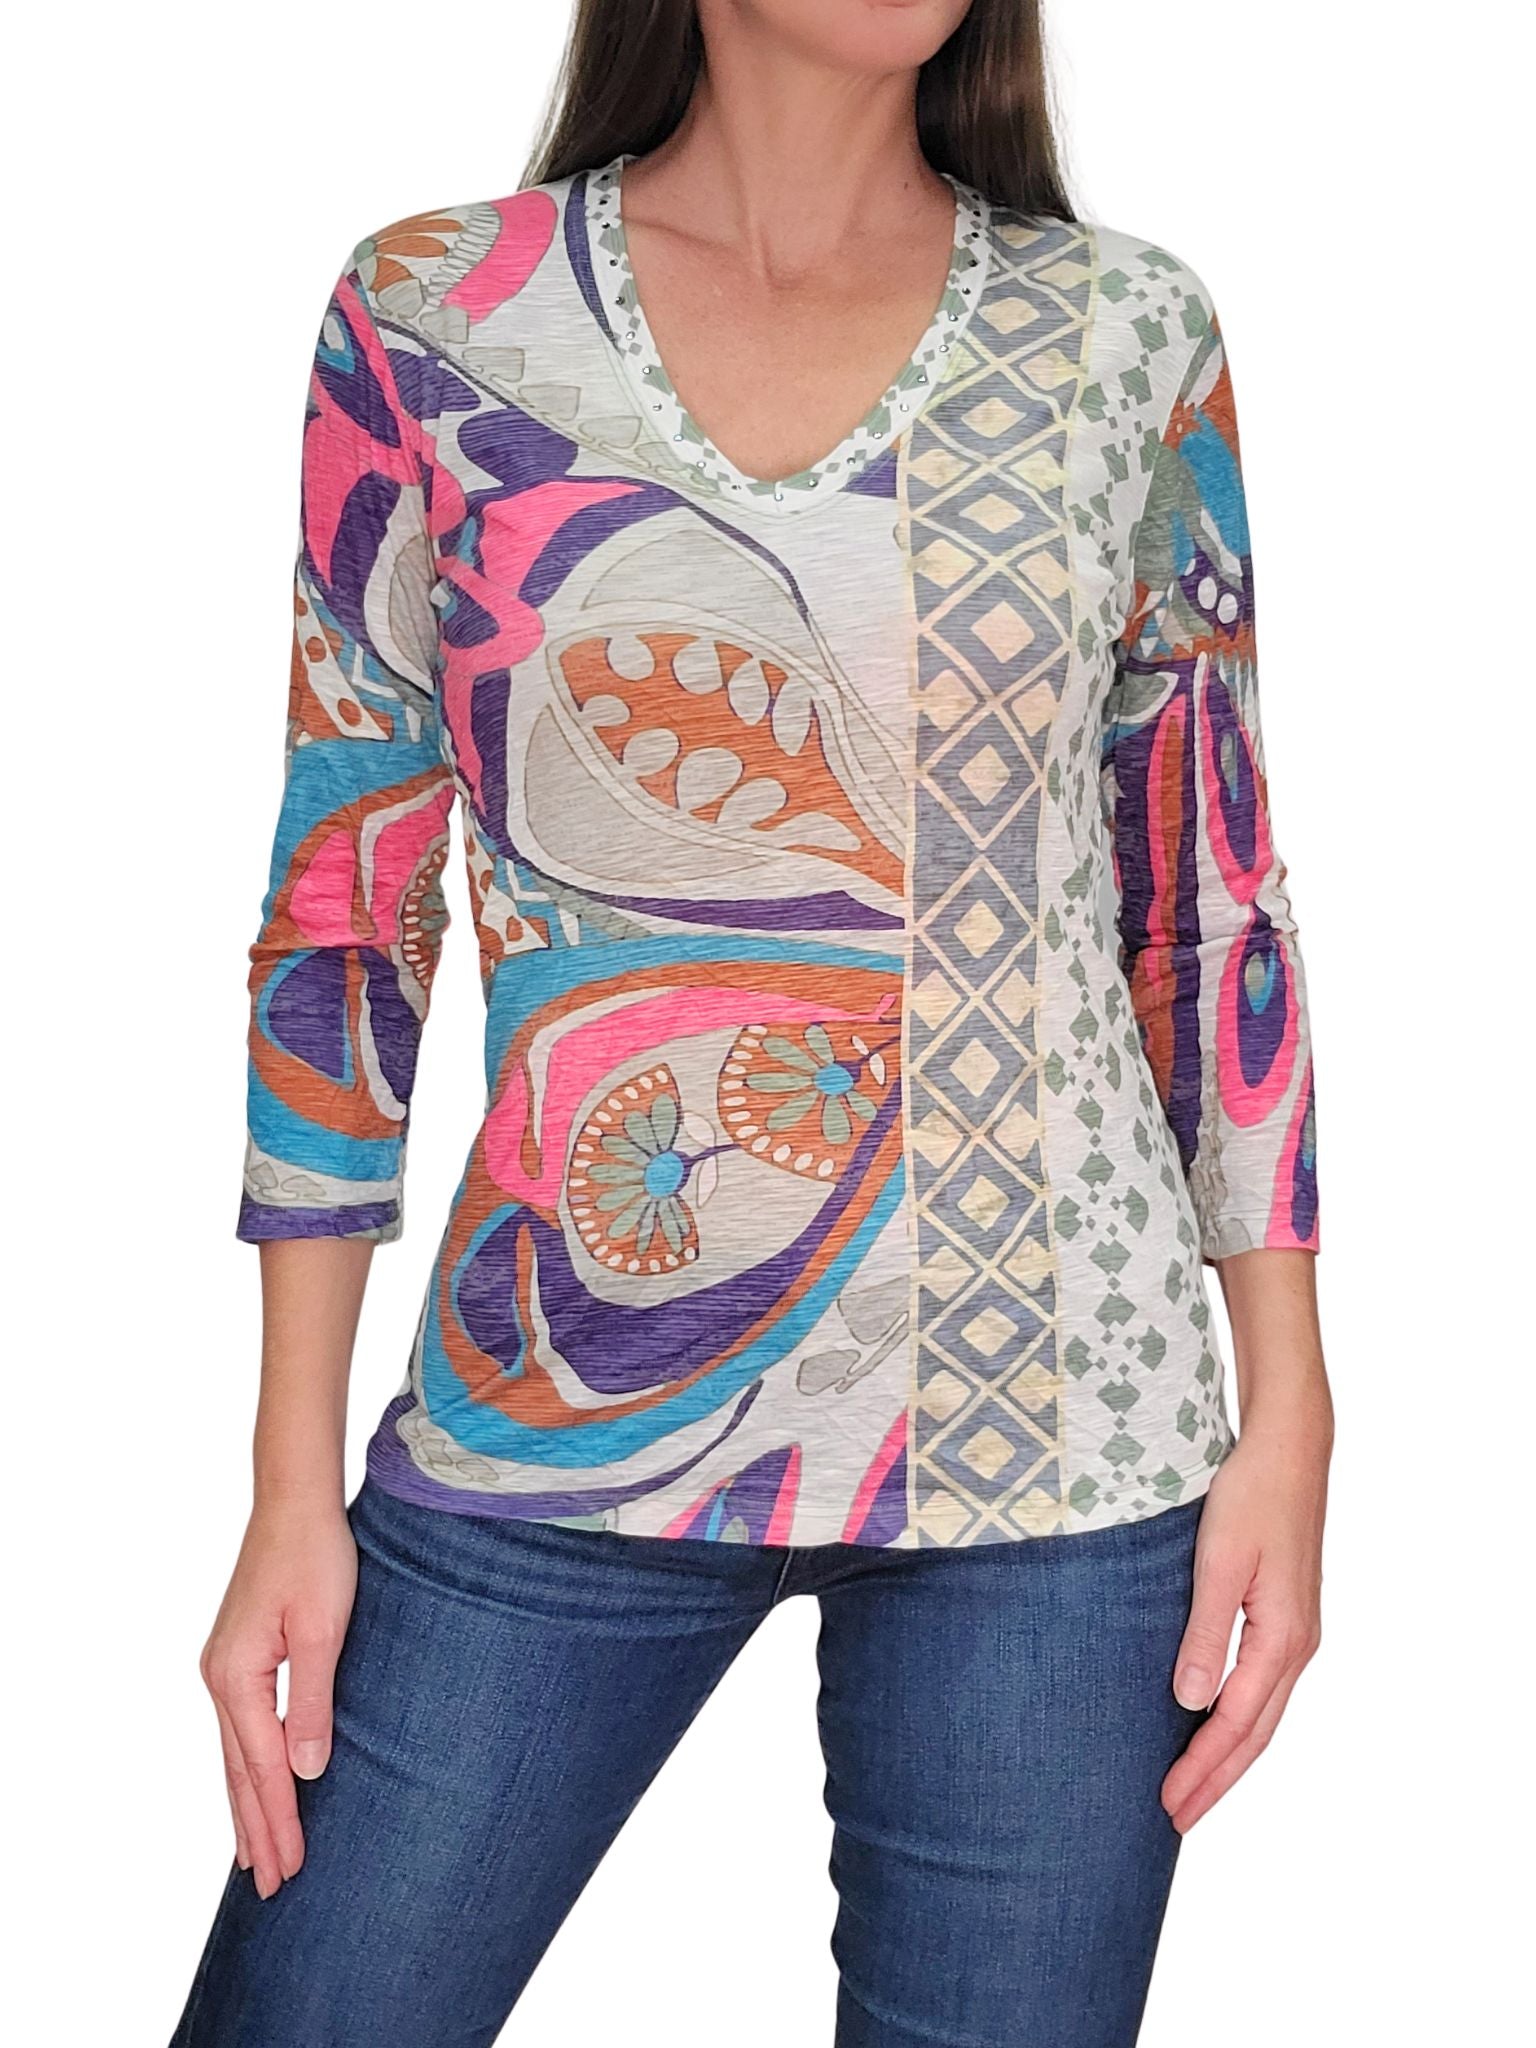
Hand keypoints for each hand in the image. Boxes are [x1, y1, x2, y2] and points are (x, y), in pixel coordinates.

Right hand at [199, 1498, 357, 1898]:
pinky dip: (245, 1770)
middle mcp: (220, 1679)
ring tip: (254, 1859)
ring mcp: (224, 1669)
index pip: (261, 1769)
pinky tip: (255, 1787)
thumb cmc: (317, 1557)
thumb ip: (314, 1702)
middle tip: (273, 1889)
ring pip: (233, 1757)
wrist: (294, 1502)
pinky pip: (239, 1731)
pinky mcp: (238, 1657)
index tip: (293, 1870)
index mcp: (238, 1677)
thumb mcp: (326, 1630)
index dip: (280, 1822)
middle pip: (238, 1773)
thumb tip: (307, 1772)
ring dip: (246, 1808)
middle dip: (257, 1831)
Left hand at [1161, 1411, 1329, 1831]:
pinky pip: (1262, 1687)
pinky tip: (1213, 1726)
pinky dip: (1237, 1720)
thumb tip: (1189, 1703)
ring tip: (1192, 1790)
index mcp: (1282, 1639)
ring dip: (1227, 1756)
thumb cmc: (1250, 1497)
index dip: (1203, 1769)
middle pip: (1255, 1733)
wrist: (1289, 1450)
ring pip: (1261, 1714)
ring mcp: (1296, 1634)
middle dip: (1215, 1780)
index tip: (1169, 1805)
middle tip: (1174, 1819)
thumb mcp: (1217, 1563)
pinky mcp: (1285, 1617)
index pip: (1236, 1724)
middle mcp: (1297, 1646)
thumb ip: (1205, 1633)